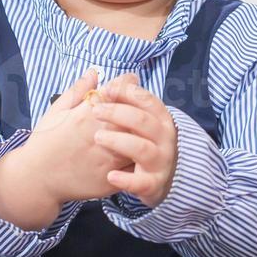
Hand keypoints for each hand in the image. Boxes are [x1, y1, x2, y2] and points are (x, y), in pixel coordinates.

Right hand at [25, 68, 137, 203]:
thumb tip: (94, 72)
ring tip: (140, 126)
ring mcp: (107, 159)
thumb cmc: (44, 141)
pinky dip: (139, 156)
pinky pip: (134, 166)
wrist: (37, 179)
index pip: (117, 91)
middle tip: (140, 103)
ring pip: (138, 140)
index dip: (127, 82)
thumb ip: (77, 91)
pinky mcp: (110, 179)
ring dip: (142, 131)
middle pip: (133, 114)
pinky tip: (136, 150)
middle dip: (139, 106)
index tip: (130, 80)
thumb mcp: (55, 111)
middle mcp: (99, 136)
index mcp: (85, 116)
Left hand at [91, 77, 177, 206]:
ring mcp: (161, 161)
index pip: (146, 100)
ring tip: (98, 138)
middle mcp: (164, 137)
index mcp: (160, 118)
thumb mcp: (129, 119)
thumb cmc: (136, 141)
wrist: (154, 179)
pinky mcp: (153, 183)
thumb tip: (92, 73)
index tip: (106, 89)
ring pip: (142, 148)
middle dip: (118, 113)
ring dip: (120, 142)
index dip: (127, 92)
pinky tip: (110, 175)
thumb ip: (112, 97)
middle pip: (143, 120)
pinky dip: (127, 179)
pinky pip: (142, 182)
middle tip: (95, 111)